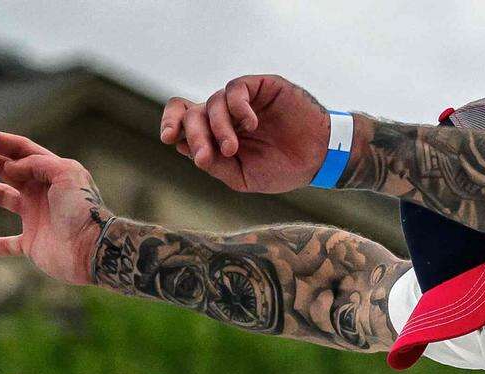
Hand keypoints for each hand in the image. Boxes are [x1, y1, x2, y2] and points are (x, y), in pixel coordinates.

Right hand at [0, 129, 110, 285]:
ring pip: (1, 198)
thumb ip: (37, 164)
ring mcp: (35, 218)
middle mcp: (41, 191)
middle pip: (4, 167)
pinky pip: (6, 244)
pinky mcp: (32, 244)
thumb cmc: (83, 210)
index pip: (18, 150)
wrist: (92, 250)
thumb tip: (11, 168)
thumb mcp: (66, 173)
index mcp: (51, 172)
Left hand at [158, 73, 332, 193]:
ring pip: (214, 102)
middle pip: (193, 112)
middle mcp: (225, 114)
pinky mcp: (261, 86)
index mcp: (216, 134)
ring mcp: (243, 100)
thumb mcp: (241, 176)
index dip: (171, 122)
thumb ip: (214, 164)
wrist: (317, 158)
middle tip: (205, 156)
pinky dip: (238, 107)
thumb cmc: (280, 169)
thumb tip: (181, 147)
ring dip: (218, 128)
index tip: (167, 137)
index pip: (184, 119)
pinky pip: (236, 89)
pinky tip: (250, 124)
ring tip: (233, 148)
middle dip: (194, 134)